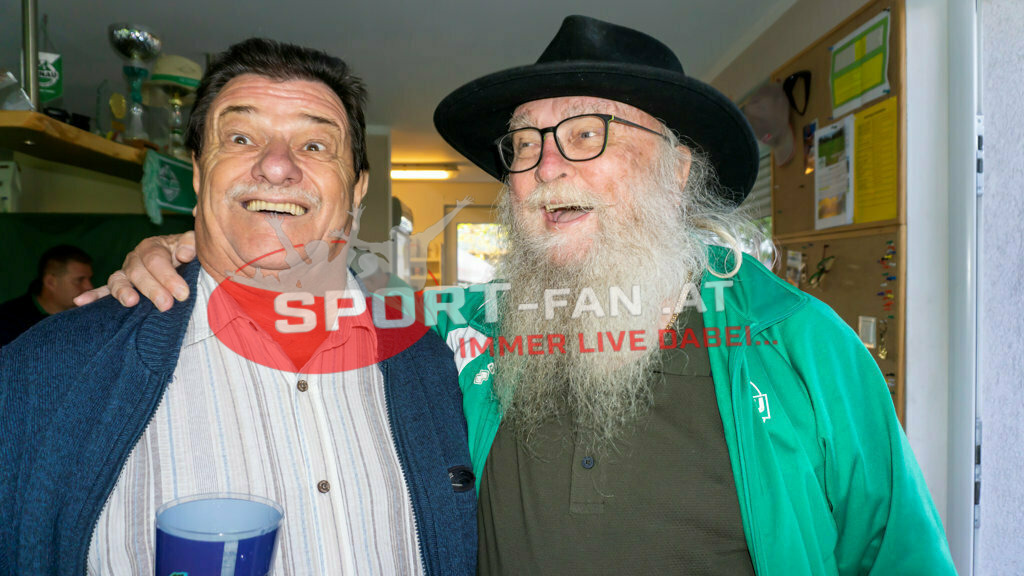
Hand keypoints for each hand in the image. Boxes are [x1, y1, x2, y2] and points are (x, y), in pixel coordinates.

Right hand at [74, 232, 196, 311]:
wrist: (181, 260)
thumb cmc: (188, 253)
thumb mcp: (192, 244)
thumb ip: (190, 243)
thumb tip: (184, 253)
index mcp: (152, 246)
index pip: (156, 260)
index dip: (169, 277)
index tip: (183, 293)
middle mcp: (135, 258)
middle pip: (139, 273)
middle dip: (153, 289)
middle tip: (166, 304)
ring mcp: (125, 273)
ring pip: (118, 281)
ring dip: (122, 292)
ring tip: (131, 302)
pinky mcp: (120, 286)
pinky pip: (103, 290)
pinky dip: (93, 296)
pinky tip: (80, 302)